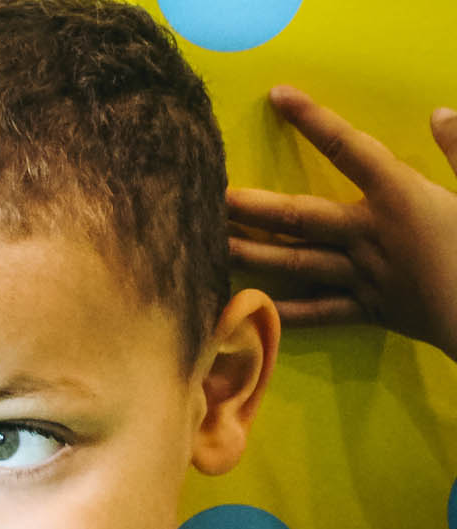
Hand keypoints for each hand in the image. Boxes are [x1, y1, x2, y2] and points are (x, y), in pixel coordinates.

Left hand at [227, 86, 456, 360]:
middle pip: (298, 216)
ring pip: (296, 263)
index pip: (348, 146)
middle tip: (213, 197)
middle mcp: (369, 233)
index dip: (313, 119)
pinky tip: (245, 309)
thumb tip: (440, 113)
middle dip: (253, 207)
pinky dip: (282, 313)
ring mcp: (362, 274)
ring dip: (251, 254)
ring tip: (212, 246)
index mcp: (399, 196)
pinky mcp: (365, 309)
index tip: (279, 96)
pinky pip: (317, 312)